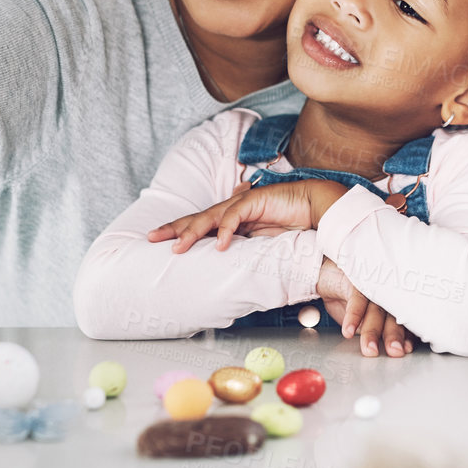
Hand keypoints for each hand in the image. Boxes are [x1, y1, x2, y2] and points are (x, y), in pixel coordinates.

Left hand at [146, 179, 346, 252]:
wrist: (315, 206)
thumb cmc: (291, 224)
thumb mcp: (261, 244)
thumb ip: (243, 251)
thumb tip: (226, 266)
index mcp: (231, 219)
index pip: (199, 224)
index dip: (179, 231)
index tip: (159, 242)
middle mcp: (232, 209)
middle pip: (196, 218)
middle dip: (173, 228)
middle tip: (151, 238)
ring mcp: (243, 203)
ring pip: (210, 217)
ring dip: (193, 232)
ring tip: (178, 247)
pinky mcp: (256, 200)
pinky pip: (235, 215)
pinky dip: (226, 229)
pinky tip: (220, 244)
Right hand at [315, 259, 417, 357]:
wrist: (327, 274)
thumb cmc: (349, 296)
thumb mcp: (362, 318)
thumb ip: (374, 331)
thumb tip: (384, 349)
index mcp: (389, 305)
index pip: (402, 322)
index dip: (406, 336)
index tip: (406, 350)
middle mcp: (384, 295)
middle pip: (392, 317)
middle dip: (393, 336)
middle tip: (395, 352)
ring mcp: (371, 287)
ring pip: (375, 311)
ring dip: (372, 332)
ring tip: (370, 349)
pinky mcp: (355, 281)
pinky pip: (356, 301)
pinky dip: (353, 317)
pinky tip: (348, 331)